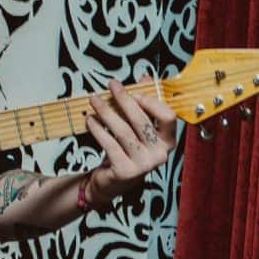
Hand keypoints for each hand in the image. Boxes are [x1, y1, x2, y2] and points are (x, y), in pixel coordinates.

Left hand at [82, 79, 175, 203]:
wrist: (114, 181)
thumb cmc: (129, 150)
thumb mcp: (139, 127)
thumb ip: (145, 103)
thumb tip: (145, 78)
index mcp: (168, 141)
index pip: (167, 116)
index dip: (151, 102)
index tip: (134, 91)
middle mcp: (160, 154)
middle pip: (141, 120)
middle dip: (124, 100)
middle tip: (111, 86)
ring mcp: (144, 164)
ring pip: (123, 131)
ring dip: (106, 112)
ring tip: (94, 100)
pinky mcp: (126, 171)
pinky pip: (109, 144)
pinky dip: (98, 129)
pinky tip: (90, 119)